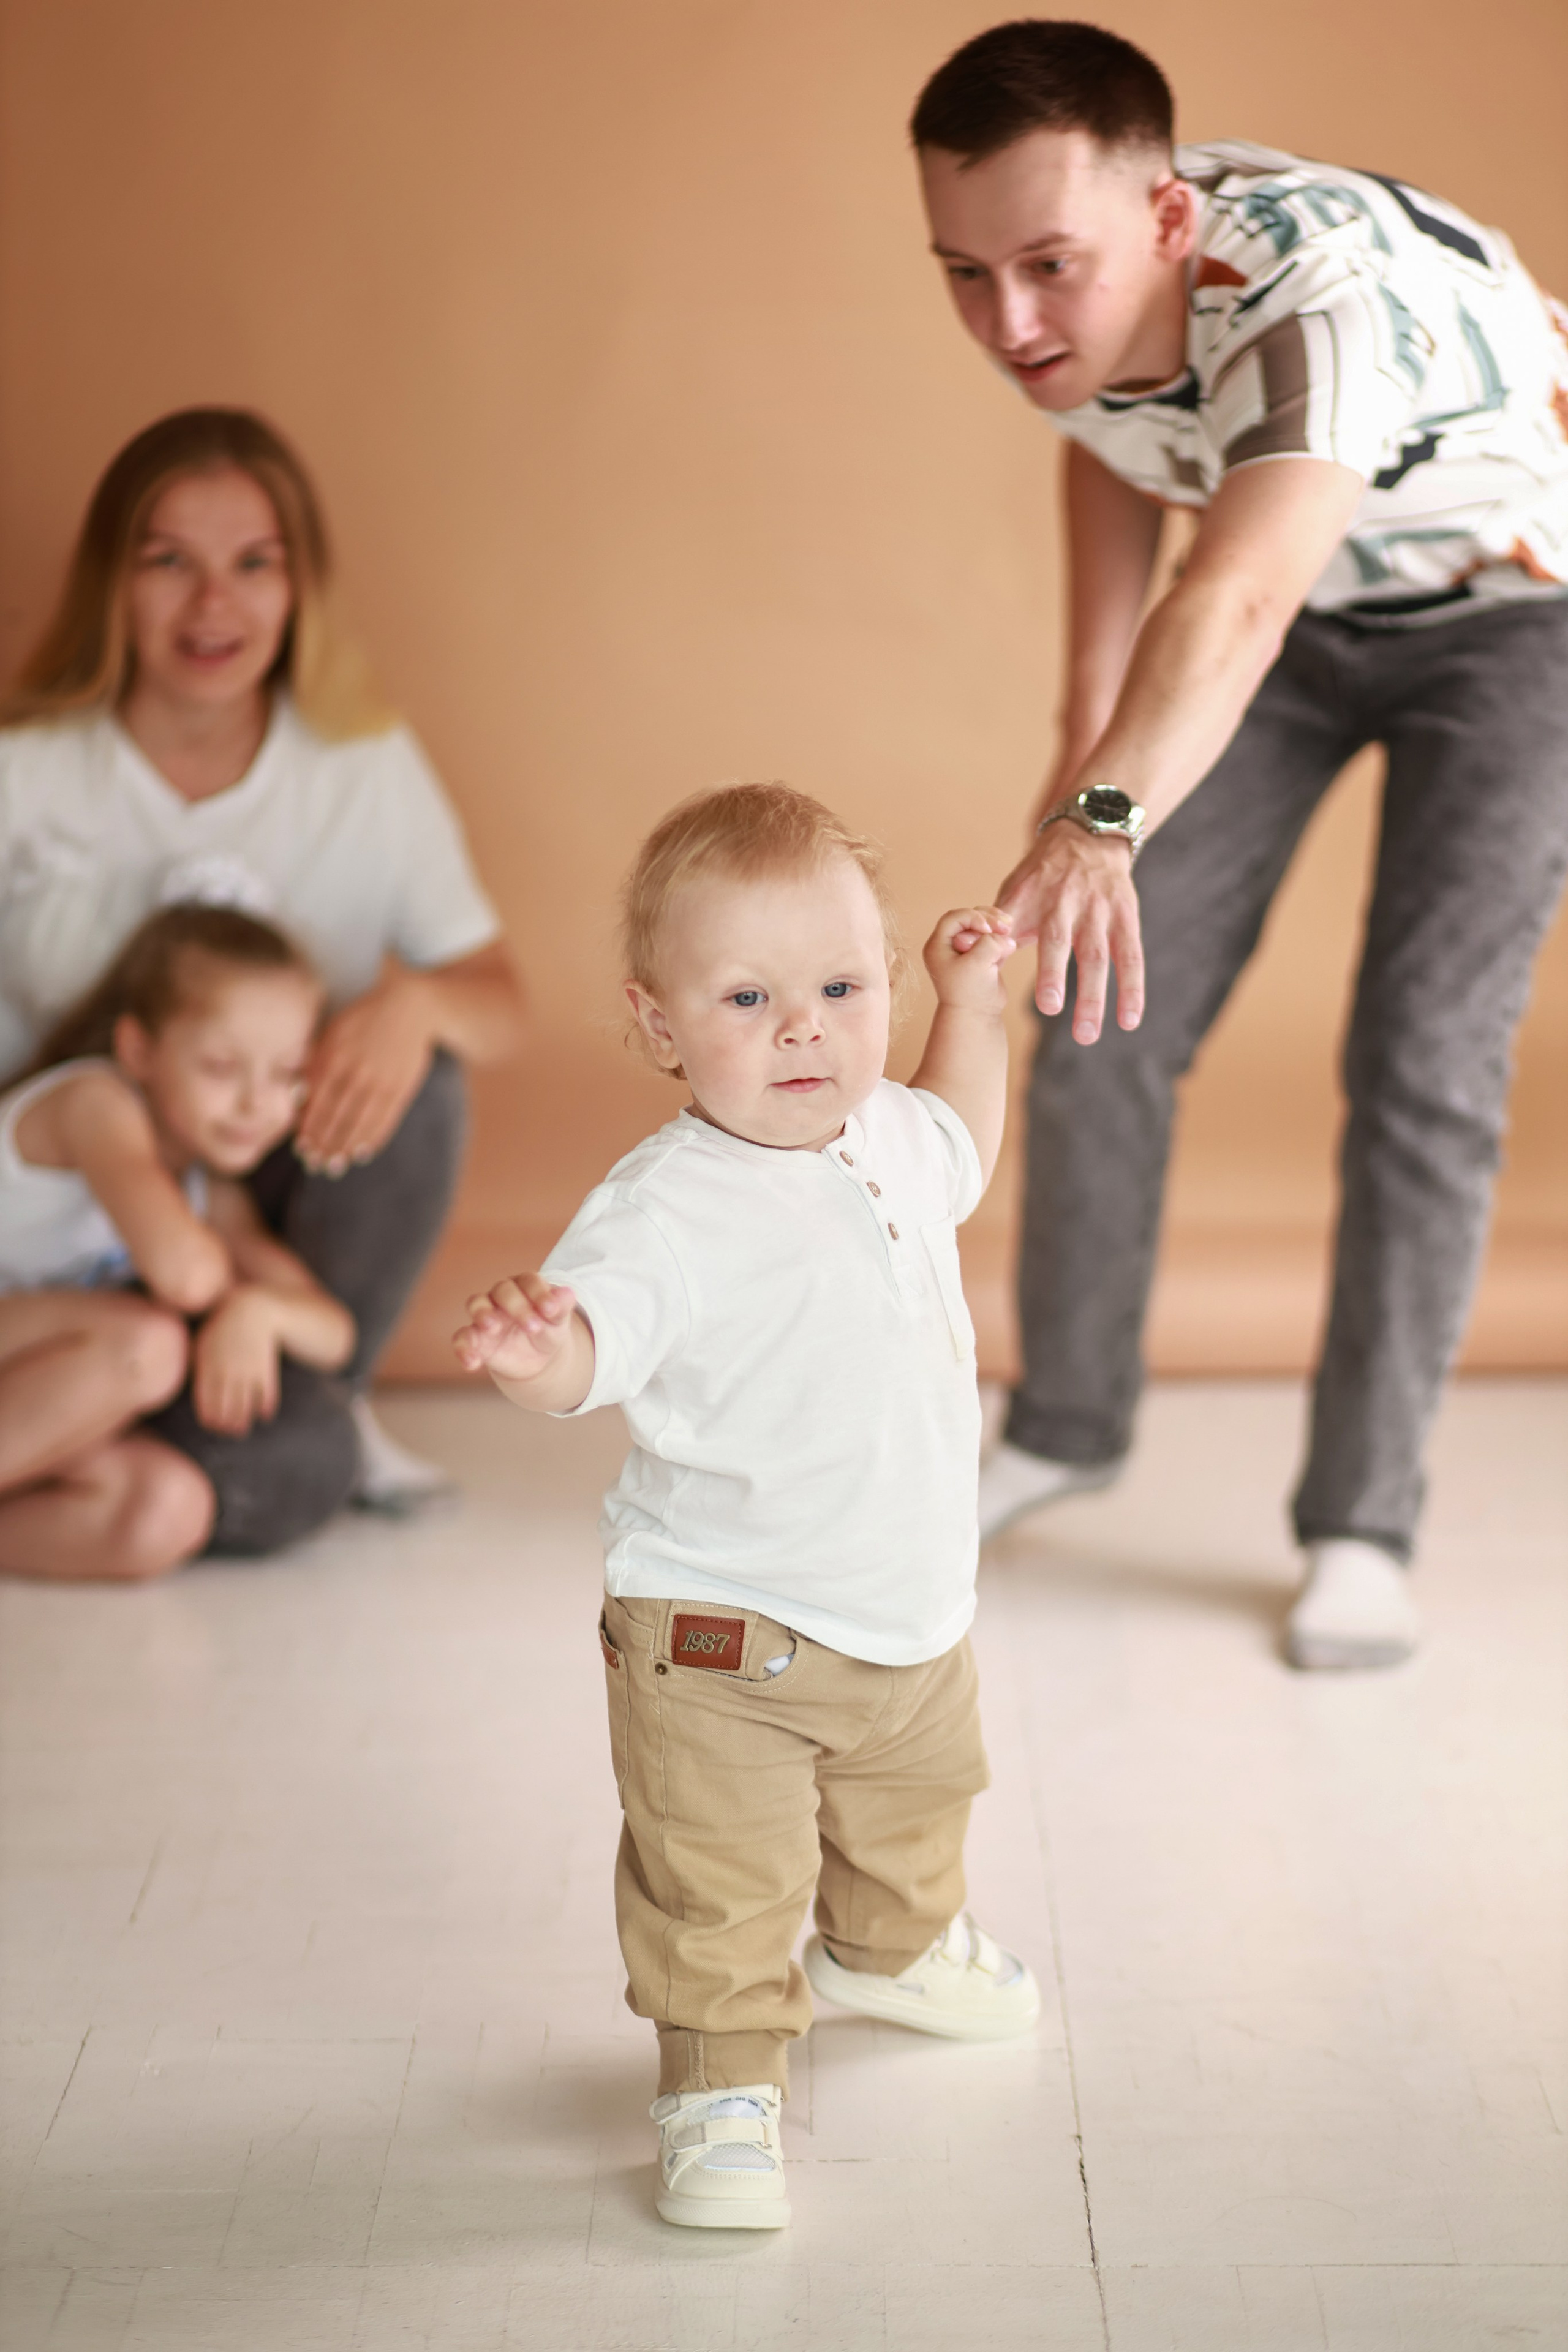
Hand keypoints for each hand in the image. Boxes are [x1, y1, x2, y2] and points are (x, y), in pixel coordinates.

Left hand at [192, 1287, 280, 1434]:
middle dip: (226, 1427)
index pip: (207, 1406)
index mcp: (207, 1369)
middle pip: (226, 1412)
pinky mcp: (266, 1370)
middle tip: (228, 1431)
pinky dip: (265, 1409)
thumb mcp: (200, 1343)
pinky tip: (264, 1414)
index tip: (212, 1426)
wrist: (251, 1309)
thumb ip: (194, 1366)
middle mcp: (227, 1375)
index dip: (209, 1421)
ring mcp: (247, 1373)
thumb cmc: (220, 1327)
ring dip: (243, 1422)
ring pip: (245, 1408)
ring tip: (242, 1428)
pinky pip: (267, 1397)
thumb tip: (184, 1385)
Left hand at [296, 970, 435, 1174]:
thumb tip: (299, 1098)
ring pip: (359, 1124)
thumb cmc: (364, 1019)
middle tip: (316, 1165)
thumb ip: (315, 1064)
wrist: (409, 1007)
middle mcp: (356, 1074)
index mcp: (334, 1059)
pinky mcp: (401, 1088)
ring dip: (345, 1148)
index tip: (302, 1149)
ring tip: (336, 1165)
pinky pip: (385, 1121)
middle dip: (324, 1146)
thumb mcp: (333, 1033)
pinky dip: (373, 1139)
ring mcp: (380, 1083)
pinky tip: (363, 1153)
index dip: (309, 1130)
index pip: (317, 1104)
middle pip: (336, 1119)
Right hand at [453, 1274, 578, 1384]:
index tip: (551, 1310)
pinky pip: (462, 1338)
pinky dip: (464, 1349)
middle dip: (517, 1306)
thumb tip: (568, 1293)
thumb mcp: (559, 1323)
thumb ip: (561, 1308)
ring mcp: (486, 1315)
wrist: (537, 1360)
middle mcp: (502, 1296)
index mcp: (526, 1286)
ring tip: (492, 1327)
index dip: (539, 1293)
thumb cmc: (548, 1331)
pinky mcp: (475, 1338)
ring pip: (476, 1304)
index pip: (529, 1281)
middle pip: (503, 1290)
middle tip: (532, 1327)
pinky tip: (472, 1363)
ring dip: (482, 1313)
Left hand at [923, 906, 1016, 1008]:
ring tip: (1009, 932)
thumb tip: (1005, 937)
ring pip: (982, 925)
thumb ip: (989, 943)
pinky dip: (1001, 938)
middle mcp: (949, 945)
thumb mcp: (978, 964)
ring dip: (997, 926)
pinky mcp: (980, 955)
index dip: (973, 917)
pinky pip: (991, 937)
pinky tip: (1009, 945)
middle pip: (969, 918)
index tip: (988, 930)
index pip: (954, 917)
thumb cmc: (970, 993)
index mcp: (938, 946)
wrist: (977, 1017)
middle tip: (1005, 928)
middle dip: (988, 919)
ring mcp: (965, 950)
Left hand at [995, 822, 1143, 1042]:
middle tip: (1049, 1011)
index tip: (990, 971)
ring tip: (1087, 1036)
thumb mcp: (1015, 890)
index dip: (1005, 946)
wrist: (1089, 836)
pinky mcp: (1126, 917)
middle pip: (1060, 941)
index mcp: (1033, 896)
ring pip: (1097, 955)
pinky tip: (1129, 1021)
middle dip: (1053, 976)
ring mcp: (1099, 910)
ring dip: (1094, 997)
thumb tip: (965, 953)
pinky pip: (1131, 957)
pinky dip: (1132, 990)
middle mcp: (1067, 902)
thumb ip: (995, 923)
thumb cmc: (1043, 876)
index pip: (1019, 926)